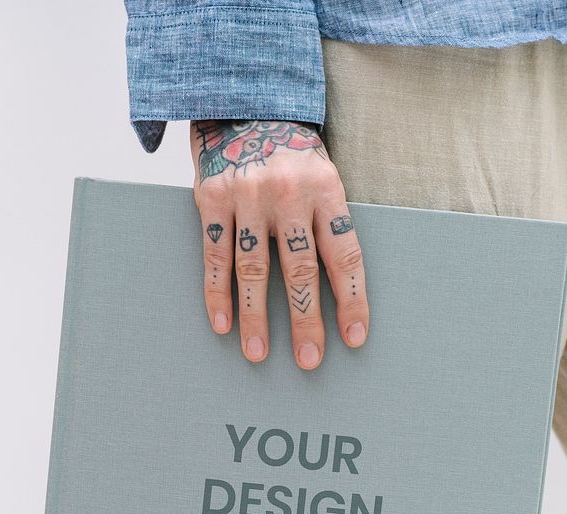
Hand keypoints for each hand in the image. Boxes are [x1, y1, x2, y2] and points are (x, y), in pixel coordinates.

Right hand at [190, 119, 369, 369]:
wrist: (243, 99)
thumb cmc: (292, 153)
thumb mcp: (323, 175)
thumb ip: (328, 222)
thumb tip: (341, 289)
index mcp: (326, 189)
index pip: (344, 255)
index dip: (351, 300)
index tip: (354, 338)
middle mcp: (288, 193)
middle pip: (300, 269)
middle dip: (305, 320)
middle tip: (309, 360)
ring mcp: (247, 195)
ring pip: (253, 269)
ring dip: (256, 317)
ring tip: (258, 354)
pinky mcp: (211, 197)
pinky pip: (215, 254)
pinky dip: (218, 292)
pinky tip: (223, 324)